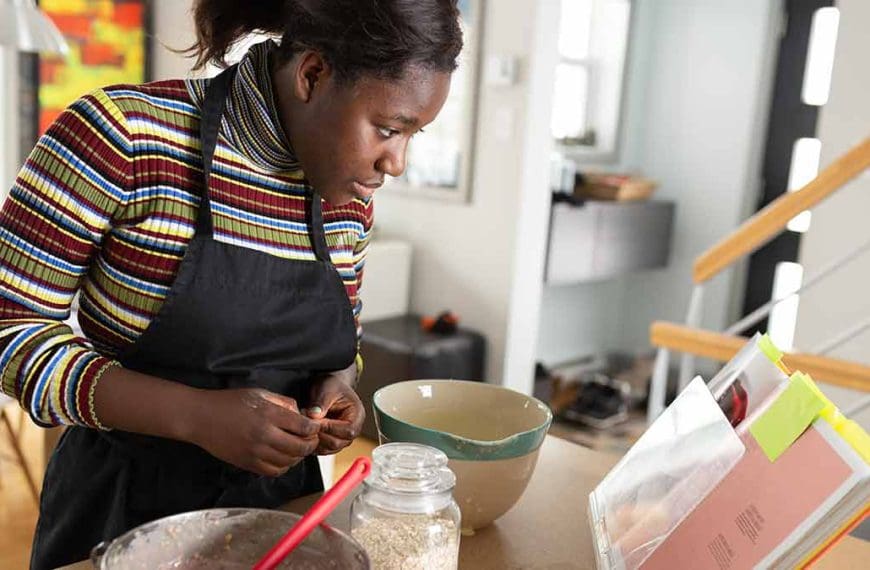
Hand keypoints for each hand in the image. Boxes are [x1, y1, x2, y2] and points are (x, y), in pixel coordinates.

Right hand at [186, 388, 320, 476]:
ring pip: (290, 462)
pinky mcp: (247, 464)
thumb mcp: (259, 394)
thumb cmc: (229, 402)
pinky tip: (282, 457)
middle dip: (310, 443)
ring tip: (296, 447)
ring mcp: (255, 452)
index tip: (313, 426)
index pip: (304, 427)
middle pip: (301, 447)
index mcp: (269, 415)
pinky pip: (274, 471)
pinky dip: (283, 466)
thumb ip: (283, 403)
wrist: (201, 418)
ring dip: (298, 456)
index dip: (314, 428)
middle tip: (310, 439)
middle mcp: (264, 435)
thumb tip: (301, 414)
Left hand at [305, 363, 364, 454]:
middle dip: (320, 434)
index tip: (316, 420)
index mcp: (357, 415)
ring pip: (329, 449)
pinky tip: (305, 432)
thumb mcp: (327, 388)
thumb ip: (321, 402)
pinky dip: (312, 444)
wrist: (327, 388)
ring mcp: (342, 437)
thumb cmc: (331, 386)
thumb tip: (314, 415)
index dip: (330, 428)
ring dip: (314, 440)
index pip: (348, 430)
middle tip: (307, 422)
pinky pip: (322, 449)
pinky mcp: (331, 440)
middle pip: (338, 443)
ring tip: (306, 425)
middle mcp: (352, 429)